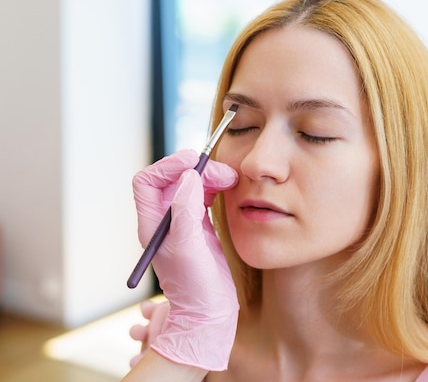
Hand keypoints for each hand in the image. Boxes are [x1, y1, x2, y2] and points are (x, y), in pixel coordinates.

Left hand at [132, 149, 238, 370]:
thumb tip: (189, 176)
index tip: (193, 162)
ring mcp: (183, 224)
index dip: (168, 166)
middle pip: (173, 179)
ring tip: (231, 179)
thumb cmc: (195, 286)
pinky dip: (215, 188)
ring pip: (190, 186)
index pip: (148, 181)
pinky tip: (229, 189)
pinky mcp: (200, 229)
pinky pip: (204, 198)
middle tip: (223, 173)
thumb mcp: (189, 246)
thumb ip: (186, 209)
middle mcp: (165, 221)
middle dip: (196, 169)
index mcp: (153, 224)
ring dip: (209, 177)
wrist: (208, 314)